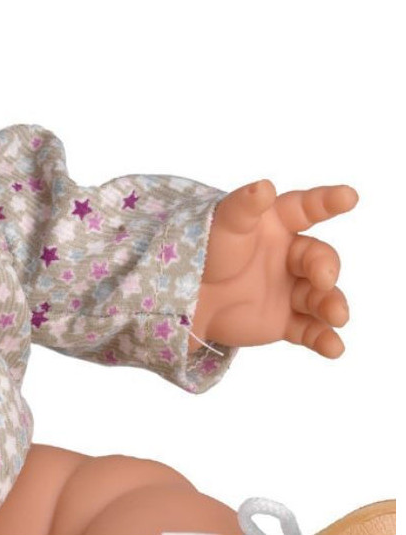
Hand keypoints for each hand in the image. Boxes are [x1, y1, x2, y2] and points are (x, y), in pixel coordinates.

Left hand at [192, 180, 357, 355]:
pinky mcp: (285, 321)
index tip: (349, 196)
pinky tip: (332, 348)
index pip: (305, 209)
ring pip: (321, 296)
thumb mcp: (222, 224)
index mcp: (275, 224)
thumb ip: (245, 206)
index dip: (327, 201)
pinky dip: (324, 339)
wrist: (184, 297)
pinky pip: (311, 330)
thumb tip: (265, 186)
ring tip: (335, 316)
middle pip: (319, 258)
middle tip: (321, 278)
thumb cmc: (202, 249)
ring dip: (333, 305)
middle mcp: (288, 256)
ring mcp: (288, 289)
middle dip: (326, 267)